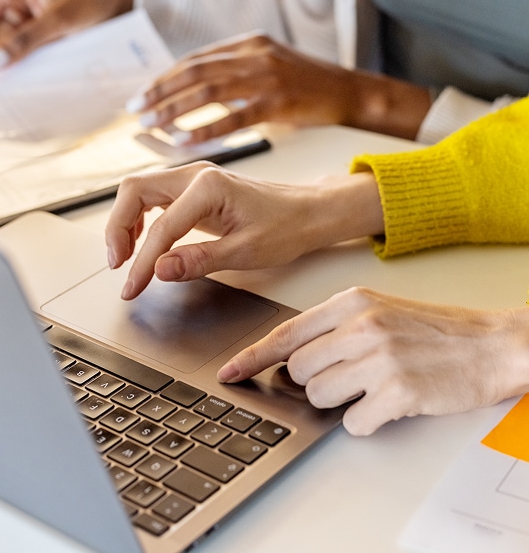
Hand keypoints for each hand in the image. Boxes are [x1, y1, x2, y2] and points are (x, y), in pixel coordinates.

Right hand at [0, 0, 132, 64]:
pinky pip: (37, 58)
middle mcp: (20, 9)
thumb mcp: (59, 19)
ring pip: (21, 53)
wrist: (122, 2)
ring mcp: (35, 27)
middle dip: (10, 58)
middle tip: (18, 76)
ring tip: (48, 66)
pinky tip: (44, 79)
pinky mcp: (50, 41)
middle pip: (3, 42)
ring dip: (30, 64)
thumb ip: (28, 40)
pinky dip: (40, 68)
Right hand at [104, 162, 382, 299]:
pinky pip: (156, 199)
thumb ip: (199, 259)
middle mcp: (196, 176)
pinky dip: (142, 219)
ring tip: (125, 257)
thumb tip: (160, 270)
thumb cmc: (285, 227)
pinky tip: (145, 241)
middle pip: (134, 191)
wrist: (306, 213)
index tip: (133, 287)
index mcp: (208, 187)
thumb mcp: (245, 251)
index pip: (161, 228)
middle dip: (117, 228)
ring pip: (140, 191)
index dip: (142, 262)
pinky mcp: (196, 190)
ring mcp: (194, 180)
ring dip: (125, 221)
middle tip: (118, 265)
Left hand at [126, 32, 430, 142]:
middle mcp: (252, 56)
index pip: (194, 60)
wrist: (351, 94)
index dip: (164, 79)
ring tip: (152, 126)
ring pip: (207, 91)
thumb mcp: (268, 70)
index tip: (143, 97)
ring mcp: (265, 78)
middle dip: (160, 93)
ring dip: (175, 109)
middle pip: (193, 72)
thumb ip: (235, 78)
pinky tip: (185, 141)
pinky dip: (206, 130)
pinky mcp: (277, 104)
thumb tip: (198, 94)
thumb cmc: (308, 89)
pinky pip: (233, 118)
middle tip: (136, 112)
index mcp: (248, 46)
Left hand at [218, 287, 528, 434]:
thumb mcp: (378, 310)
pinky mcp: (398, 391)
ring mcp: (380, 357)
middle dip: (313, 381)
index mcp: (351, 302)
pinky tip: (387, 403)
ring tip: (370, 388)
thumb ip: (333, 329)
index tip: (232, 372)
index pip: (286, 332)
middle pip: (297, 370)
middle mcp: (361, 325)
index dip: (253, 356)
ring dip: (338, 401)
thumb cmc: (433, 329)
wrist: (490, 344)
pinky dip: (365, 419)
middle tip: (347, 376)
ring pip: (318, 396)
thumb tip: (291, 358)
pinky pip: (352, 421)